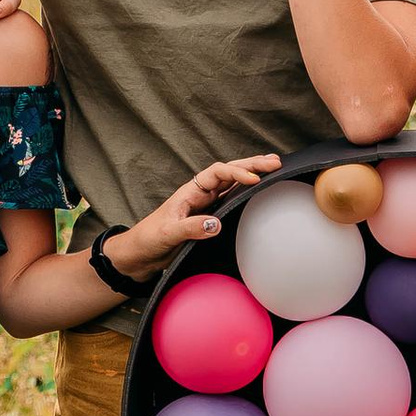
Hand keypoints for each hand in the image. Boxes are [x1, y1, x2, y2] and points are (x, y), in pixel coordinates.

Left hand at [113, 153, 280, 277]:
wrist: (140, 254)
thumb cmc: (148, 240)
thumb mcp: (167, 234)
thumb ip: (190, 228)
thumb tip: (216, 223)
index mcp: (190, 192)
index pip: (217, 173)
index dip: (236, 173)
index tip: (254, 179)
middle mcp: (200, 194)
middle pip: (229, 172)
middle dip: (251, 164)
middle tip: (275, 162)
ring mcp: (206, 205)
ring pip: (233, 184)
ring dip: (252, 174)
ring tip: (274, 167)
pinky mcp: (209, 218)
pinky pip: (231, 200)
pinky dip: (246, 192)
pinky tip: (258, 190)